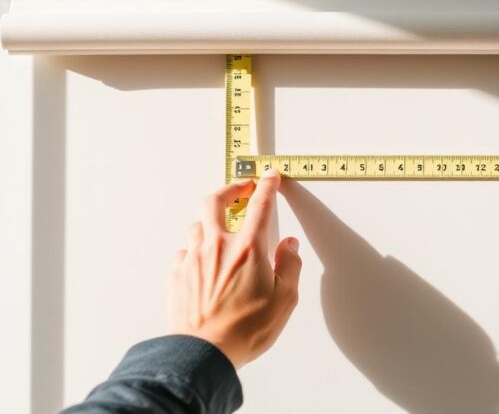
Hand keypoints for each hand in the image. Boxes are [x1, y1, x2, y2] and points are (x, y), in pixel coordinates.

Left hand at [168, 171, 301, 368]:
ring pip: (197, 225)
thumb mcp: (285, 299)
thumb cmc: (246, 329)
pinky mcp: (177, 275)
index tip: (269, 177)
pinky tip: (203, 262)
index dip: (267, 186)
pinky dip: (194, 250)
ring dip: (210, 222)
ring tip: (220, 230)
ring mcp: (193, 259)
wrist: (204, 353)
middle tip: (240, 190)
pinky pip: (184, 252)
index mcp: (249, 248)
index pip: (261, 205)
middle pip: (215, 201)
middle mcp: (218, 246)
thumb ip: (290, 266)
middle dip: (229, 189)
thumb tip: (290, 245)